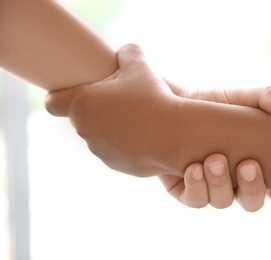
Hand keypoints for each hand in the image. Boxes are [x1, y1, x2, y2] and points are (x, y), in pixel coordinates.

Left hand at [46, 44, 183, 176]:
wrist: (175, 135)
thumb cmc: (152, 98)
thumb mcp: (139, 65)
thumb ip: (127, 52)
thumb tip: (127, 51)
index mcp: (82, 105)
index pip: (53, 103)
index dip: (59, 97)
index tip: (72, 93)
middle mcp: (85, 131)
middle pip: (82, 118)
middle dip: (97, 110)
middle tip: (121, 100)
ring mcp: (101, 151)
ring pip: (100, 136)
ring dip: (112, 128)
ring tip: (138, 118)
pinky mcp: (118, 165)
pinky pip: (117, 151)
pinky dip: (127, 145)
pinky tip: (146, 136)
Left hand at [159, 85, 270, 211]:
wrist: (174, 103)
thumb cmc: (214, 103)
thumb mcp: (242, 97)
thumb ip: (269, 98)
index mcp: (256, 166)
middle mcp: (234, 182)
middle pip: (252, 203)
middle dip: (252, 189)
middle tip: (248, 164)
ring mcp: (211, 187)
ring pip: (222, 202)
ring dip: (220, 184)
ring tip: (215, 159)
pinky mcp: (186, 189)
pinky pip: (194, 200)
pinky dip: (196, 187)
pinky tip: (193, 167)